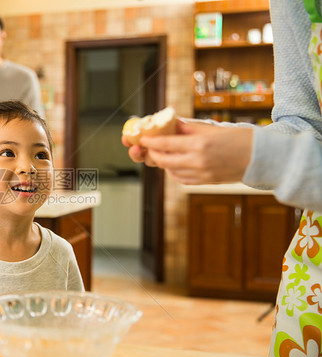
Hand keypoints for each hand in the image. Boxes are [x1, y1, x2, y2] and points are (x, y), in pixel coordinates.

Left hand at [139, 121, 253, 183]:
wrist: (262, 158)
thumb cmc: (241, 139)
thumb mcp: (213, 128)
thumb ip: (189, 128)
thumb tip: (172, 124)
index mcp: (199, 144)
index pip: (166, 144)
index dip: (151, 142)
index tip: (143, 139)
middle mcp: (198, 161)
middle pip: (164, 160)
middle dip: (153, 154)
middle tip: (150, 148)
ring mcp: (201, 174)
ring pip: (171, 171)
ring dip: (163, 163)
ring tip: (163, 154)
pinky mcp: (205, 182)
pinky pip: (182, 179)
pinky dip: (174, 172)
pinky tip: (175, 165)